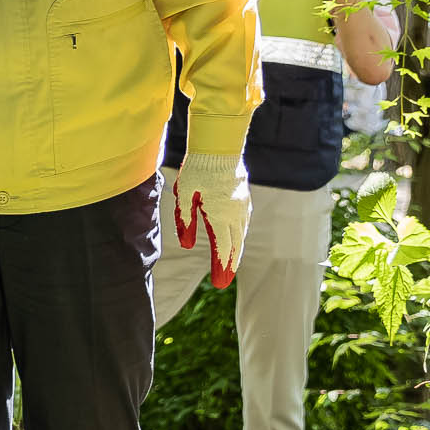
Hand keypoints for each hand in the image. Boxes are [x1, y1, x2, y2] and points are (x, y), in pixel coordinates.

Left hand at [168, 152, 249, 287]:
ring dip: (235, 250)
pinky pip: (243, 222)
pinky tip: (235, 237)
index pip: (223, 248)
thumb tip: (186, 244)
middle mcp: (235, 214)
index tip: (220, 283)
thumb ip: (186, 221)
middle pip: (235, 245)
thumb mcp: (185, 196)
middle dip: (229, 264)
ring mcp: (242, 205)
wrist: (219, 146)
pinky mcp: (244, 197)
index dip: (221, 267)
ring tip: (229, 263)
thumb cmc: (198, 170)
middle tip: (225, 279)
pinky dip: (239, 234)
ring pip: (241, 234)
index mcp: (220, 216)